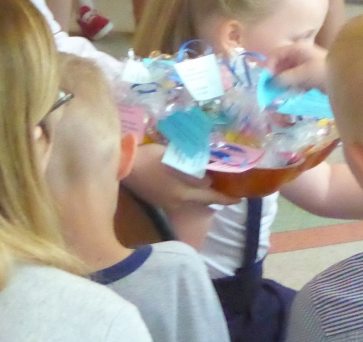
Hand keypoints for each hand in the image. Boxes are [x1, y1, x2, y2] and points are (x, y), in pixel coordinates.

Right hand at [123, 143, 240, 210]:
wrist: (122, 166)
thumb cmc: (149, 159)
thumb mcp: (173, 160)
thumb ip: (192, 172)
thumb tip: (208, 181)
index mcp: (183, 194)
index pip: (211, 198)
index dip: (226, 197)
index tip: (240, 197)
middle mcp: (178, 203)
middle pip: (202, 202)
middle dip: (216, 197)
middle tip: (229, 190)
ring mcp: (166, 203)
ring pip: (192, 201)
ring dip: (203, 195)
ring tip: (211, 186)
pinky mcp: (158, 199)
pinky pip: (181, 199)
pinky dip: (190, 193)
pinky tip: (190, 185)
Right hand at [267, 42, 328, 92]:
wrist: (347, 78)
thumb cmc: (324, 72)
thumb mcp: (303, 74)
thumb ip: (286, 77)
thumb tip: (270, 83)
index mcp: (297, 48)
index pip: (275, 53)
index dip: (269, 65)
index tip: (267, 79)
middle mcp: (298, 54)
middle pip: (280, 63)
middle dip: (275, 75)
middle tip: (272, 88)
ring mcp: (303, 63)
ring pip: (286, 72)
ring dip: (283, 81)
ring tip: (282, 91)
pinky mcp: (308, 74)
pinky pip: (294, 78)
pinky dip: (291, 85)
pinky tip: (293, 92)